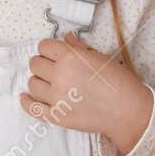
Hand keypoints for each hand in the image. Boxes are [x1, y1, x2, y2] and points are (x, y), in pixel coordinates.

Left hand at [19, 30, 153, 155]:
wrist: (128, 111)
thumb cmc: (119, 83)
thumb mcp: (101, 58)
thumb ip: (79, 48)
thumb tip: (67, 38)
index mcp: (71, 58)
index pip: (44, 46)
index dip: (48, 49)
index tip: (53, 53)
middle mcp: (60, 76)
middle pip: (35, 63)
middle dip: (42, 63)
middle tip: (52, 68)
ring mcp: (57, 98)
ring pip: (32, 83)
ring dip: (38, 81)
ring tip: (47, 82)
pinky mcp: (57, 117)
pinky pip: (32, 108)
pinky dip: (27, 101)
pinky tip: (26, 97)